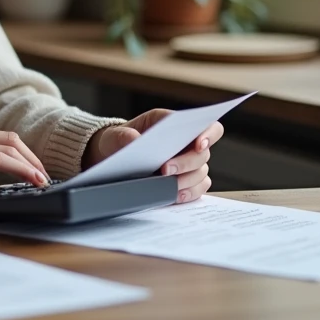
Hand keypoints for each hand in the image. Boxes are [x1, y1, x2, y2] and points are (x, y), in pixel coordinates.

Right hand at [0, 121, 48, 209]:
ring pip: (9, 147)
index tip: (35, 168)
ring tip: (42, 180)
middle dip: (32, 157)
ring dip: (31, 164)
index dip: (23, 152)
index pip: (0, 136)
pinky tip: (31, 180)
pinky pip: (0, 160)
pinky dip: (21, 169)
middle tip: (44, 175)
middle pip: (10, 138)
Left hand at [83, 109, 223, 203]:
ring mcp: (187, 163)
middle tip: (165, 169)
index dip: (208, 134)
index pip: (206, 125)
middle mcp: (185, 143)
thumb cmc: (118, 141)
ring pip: (201, 173)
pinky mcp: (184, 181)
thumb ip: (123, 136)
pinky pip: (197, 188)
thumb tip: (135, 141)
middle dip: (186, 163)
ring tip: (167, 186)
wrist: (111, 159)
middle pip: (203, 154)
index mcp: (173, 123)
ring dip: (186, 181)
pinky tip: (174, 195)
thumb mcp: (114, 135)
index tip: (199, 144)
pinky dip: (188, 192)